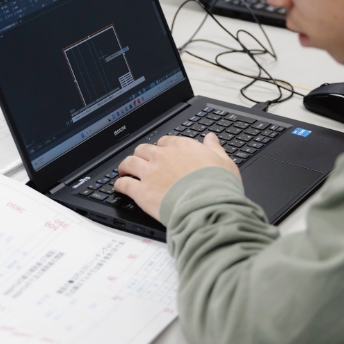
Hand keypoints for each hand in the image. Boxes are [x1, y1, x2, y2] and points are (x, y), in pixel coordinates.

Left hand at [115, 134, 239, 220]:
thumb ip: (214, 148)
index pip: (166, 141)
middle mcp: (162, 156)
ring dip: (126, 166)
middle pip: (144, 149)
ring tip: (125, 171)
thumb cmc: (217, 186)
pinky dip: (120, 185)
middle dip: (142, 155)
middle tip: (142, 161)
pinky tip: (120, 187)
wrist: (207, 205)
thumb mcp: (223, 162)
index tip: (163, 154)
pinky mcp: (141, 191)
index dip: (163, 148)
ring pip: (130, 163)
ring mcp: (149, 173)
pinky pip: (124, 185)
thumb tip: (211, 138)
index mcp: (182, 147)